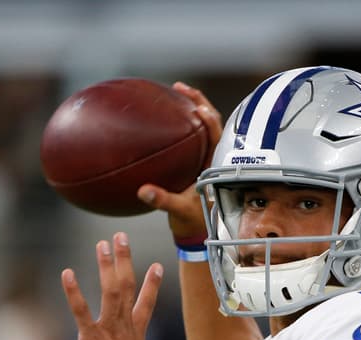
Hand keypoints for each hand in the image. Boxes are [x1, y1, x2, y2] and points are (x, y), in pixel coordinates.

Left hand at [61, 233, 163, 339]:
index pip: (146, 302)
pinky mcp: (91, 336)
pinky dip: (74, 292)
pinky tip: (68, 273)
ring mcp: (109, 328)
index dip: (152, 283)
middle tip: (120, 238)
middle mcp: (125, 324)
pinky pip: (82, 310)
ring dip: (107, 265)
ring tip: (102, 244)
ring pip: (111, 290)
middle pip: (127, 285)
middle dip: (124, 259)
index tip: (157, 265)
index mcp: (136, 331)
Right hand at [137, 82, 223, 240]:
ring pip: (203, 127)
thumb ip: (162, 200)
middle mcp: (213, 158)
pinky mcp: (197, 162)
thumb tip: (143, 191)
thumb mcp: (178, 211)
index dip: (209, 119)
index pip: (217, 135)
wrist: (196, 231)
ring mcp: (205, 158)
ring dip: (191, 108)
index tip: (197, 107)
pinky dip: (181, 123)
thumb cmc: (192, 221)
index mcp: (215, 165)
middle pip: (212, 122)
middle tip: (179, 88)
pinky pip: (191, 136)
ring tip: (174, 92)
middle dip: (198, 102)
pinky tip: (163, 117)